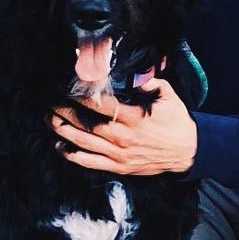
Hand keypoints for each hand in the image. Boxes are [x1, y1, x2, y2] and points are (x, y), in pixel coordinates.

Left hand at [50, 80, 196, 176]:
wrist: (187, 151)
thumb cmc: (176, 120)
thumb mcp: (167, 94)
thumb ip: (147, 82)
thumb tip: (130, 72)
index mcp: (134, 117)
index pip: (101, 104)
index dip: (82, 96)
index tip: (68, 88)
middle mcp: (123, 136)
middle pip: (86, 124)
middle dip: (65, 113)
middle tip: (51, 103)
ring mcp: (119, 154)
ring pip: (84, 143)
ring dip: (64, 132)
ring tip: (50, 120)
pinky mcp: (119, 167)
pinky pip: (91, 163)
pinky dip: (73, 156)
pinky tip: (61, 147)